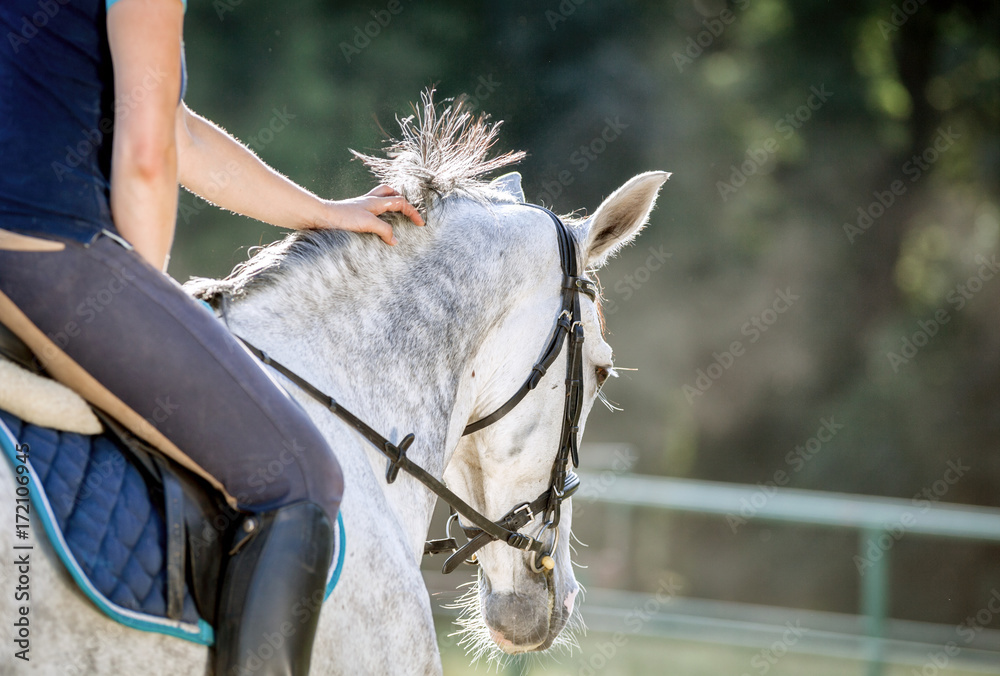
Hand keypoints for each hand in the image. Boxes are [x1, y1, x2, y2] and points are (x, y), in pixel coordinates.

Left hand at [310, 185, 424, 245]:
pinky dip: (376, 213)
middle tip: (406, 209)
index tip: (420, 224)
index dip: (413, 212)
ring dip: (388, 202)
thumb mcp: (367, 224)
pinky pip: (369, 209)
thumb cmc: (342, 217)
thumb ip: (384, 230)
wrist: (320, 217)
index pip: (400, 203)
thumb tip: (395, 240)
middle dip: (400, 198)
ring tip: (394, 213)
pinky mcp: (352, 213)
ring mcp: (360, 206)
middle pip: (389, 192)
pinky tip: (374, 223)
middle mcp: (368, 201)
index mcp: (375, 202)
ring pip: (379, 198)